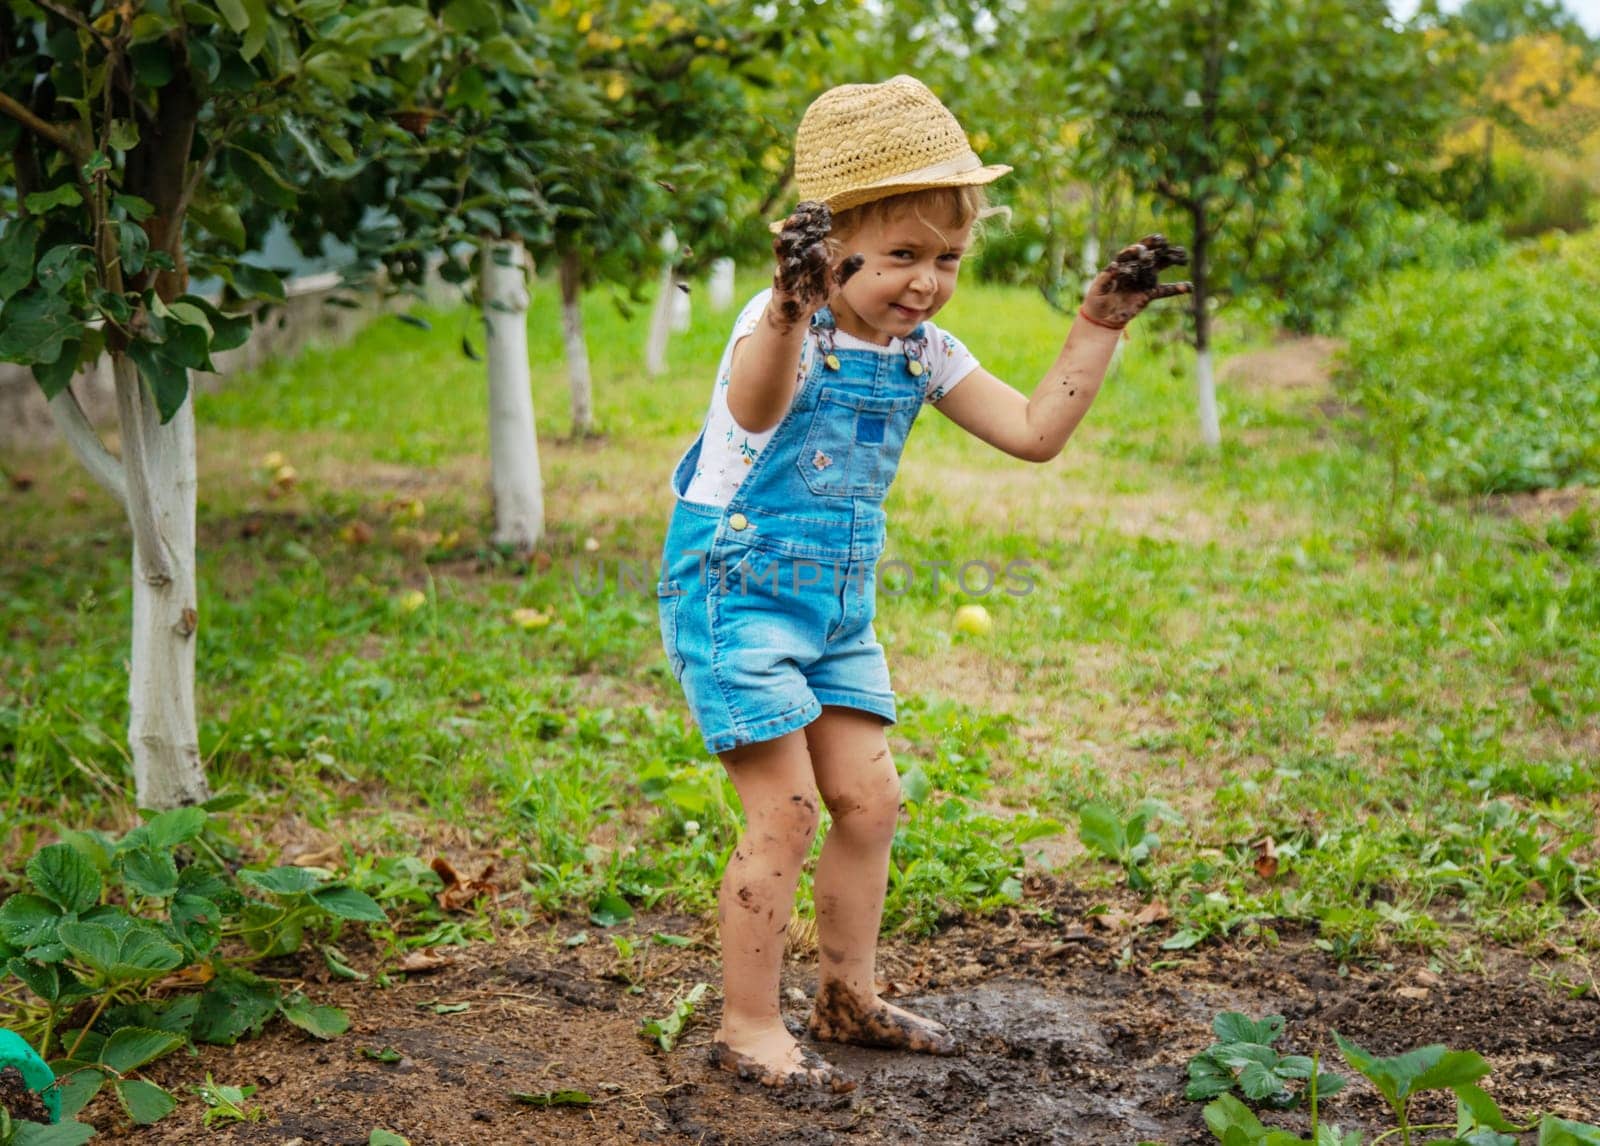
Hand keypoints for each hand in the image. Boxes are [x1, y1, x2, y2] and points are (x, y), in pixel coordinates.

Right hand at [767, 201, 864, 332]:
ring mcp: (786, 269)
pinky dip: (786, 267)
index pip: (808, 229)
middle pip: (793, 233)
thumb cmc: (815, 294)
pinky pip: (782, 274)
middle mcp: (795, 256)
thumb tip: (862, 257)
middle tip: (808, 215)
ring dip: (788, 238)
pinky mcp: (782, 285)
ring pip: (783, 249)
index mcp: (807, 251)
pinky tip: (792, 262)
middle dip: (798, 223)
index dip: (813, 219)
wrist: (798, 315)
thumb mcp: (835, 282)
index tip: (823, 209)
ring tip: (796, 230)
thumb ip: (847, 269)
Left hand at [1081, 234, 1191, 328]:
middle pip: (1148, 256)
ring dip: (1171, 261)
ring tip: (1183, 258)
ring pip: (1159, 268)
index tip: (1140, 248)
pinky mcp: (1148, 294)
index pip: (1129, 254)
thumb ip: (1105, 278)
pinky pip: (1164, 290)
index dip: (1135, 250)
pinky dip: (1176, 289)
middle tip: (1166, 243)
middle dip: (1157, 249)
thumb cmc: (1096, 300)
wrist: (1102, 318)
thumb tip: (1115, 266)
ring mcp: (1143, 280)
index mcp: (1120, 265)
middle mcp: (1134, 269)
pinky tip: (1187, 287)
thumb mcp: (1097, 289)